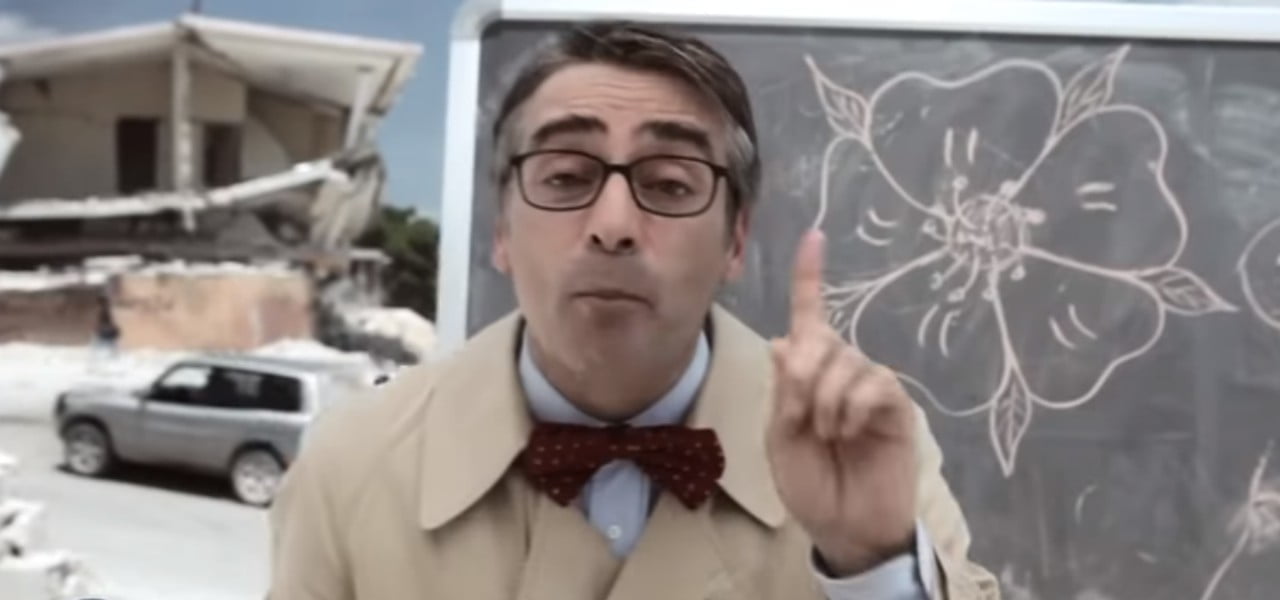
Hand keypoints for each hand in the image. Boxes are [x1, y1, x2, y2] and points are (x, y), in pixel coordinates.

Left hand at [765, 228, 918, 576]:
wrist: (845, 526)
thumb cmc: (809, 484)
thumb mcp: (780, 438)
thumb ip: (784, 391)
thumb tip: (784, 340)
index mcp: (808, 374)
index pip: (810, 317)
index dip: (810, 278)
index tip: (814, 236)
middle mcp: (841, 370)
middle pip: (820, 340)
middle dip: (802, 379)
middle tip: (802, 421)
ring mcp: (871, 385)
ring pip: (845, 362)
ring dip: (826, 401)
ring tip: (828, 435)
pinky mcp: (896, 405)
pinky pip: (874, 383)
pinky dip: (853, 407)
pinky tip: (850, 432)